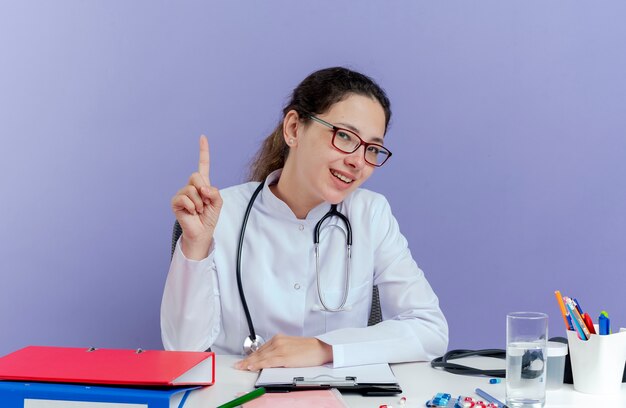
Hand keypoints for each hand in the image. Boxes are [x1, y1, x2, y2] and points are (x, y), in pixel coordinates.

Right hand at [171, 135, 222, 259]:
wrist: (202, 232)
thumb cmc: (209, 217)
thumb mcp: (218, 202)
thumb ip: (214, 192)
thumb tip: (202, 188)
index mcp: (203, 184)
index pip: (203, 165)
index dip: (203, 151)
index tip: (202, 137)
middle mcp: (191, 186)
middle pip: (196, 176)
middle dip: (203, 189)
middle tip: (205, 202)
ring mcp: (182, 193)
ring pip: (191, 189)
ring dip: (200, 202)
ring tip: (199, 210)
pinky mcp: (175, 202)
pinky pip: (184, 198)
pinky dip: (192, 206)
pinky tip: (192, 212)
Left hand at [234, 334, 332, 370]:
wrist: (320, 348)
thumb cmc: (309, 349)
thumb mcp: (291, 347)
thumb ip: (279, 350)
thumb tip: (269, 358)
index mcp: (279, 339)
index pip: (261, 349)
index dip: (251, 356)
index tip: (244, 360)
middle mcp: (278, 342)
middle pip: (259, 353)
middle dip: (247, 360)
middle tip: (238, 365)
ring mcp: (281, 349)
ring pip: (261, 357)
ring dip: (249, 363)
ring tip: (241, 368)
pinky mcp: (284, 357)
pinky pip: (268, 362)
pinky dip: (259, 365)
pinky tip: (252, 367)